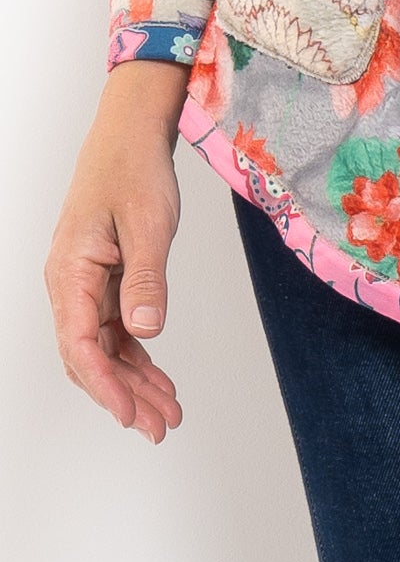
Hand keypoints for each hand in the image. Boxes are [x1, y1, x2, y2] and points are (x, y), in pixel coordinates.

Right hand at [46, 60, 189, 443]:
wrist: (129, 136)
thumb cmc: (132, 170)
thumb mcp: (148, 224)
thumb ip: (147, 279)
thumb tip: (146, 331)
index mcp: (70, 274)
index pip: (79, 346)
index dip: (105, 386)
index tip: (132, 414)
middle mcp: (70, 285)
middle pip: (90, 356)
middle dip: (124, 395)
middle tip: (161, 425)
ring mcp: (85, 285)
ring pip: (103, 348)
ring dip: (133, 381)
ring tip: (167, 411)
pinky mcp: (103, 280)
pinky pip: (114, 329)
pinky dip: (136, 355)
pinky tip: (157, 376)